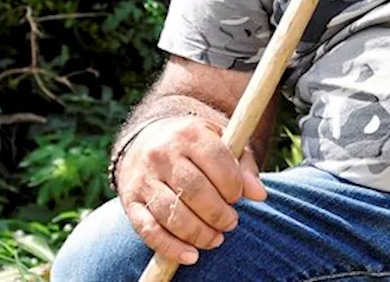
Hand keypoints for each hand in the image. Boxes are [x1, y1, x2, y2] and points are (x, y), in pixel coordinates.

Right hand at [114, 116, 266, 264]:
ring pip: (171, 213)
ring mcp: (144, 178)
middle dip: (218, 213)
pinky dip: (170, 247)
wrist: (147, 138)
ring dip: (198, 233)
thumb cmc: (195, 144)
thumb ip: (243, 166)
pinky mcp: (130, 201)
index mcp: (190, 134)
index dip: (233, 186)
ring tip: (215, 239)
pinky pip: (148, 230)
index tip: (238, 197)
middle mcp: (163, 154)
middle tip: (231, 223)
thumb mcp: (222, 141)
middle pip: (194, 191)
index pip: (217, 162)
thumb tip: (259, 195)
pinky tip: (191, 256)